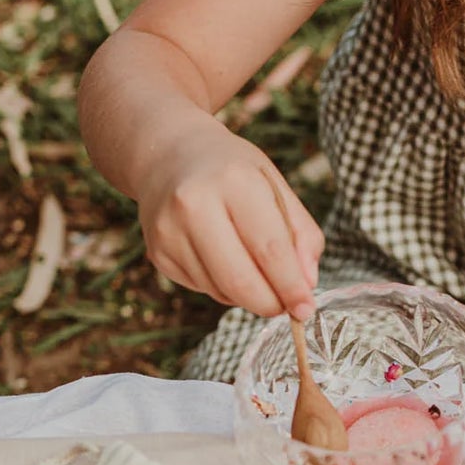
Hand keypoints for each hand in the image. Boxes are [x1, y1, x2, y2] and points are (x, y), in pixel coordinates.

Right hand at [138, 121, 322, 319]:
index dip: (291, 287)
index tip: (306, 309)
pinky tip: (225, 261)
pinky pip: (202, 289)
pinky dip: (224, 288)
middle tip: (286, 306)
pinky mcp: (157, 252)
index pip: (270, 249)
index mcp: (234, 181)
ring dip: (247, 296)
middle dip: (269, 303)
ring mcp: (170, 230)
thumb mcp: (275, 186)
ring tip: (255, 270)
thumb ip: (301, 234)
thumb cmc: (233, 173)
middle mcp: (194, 204)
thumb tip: (307, 285)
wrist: (170, 156)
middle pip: (239, 280)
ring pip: (220, 290)